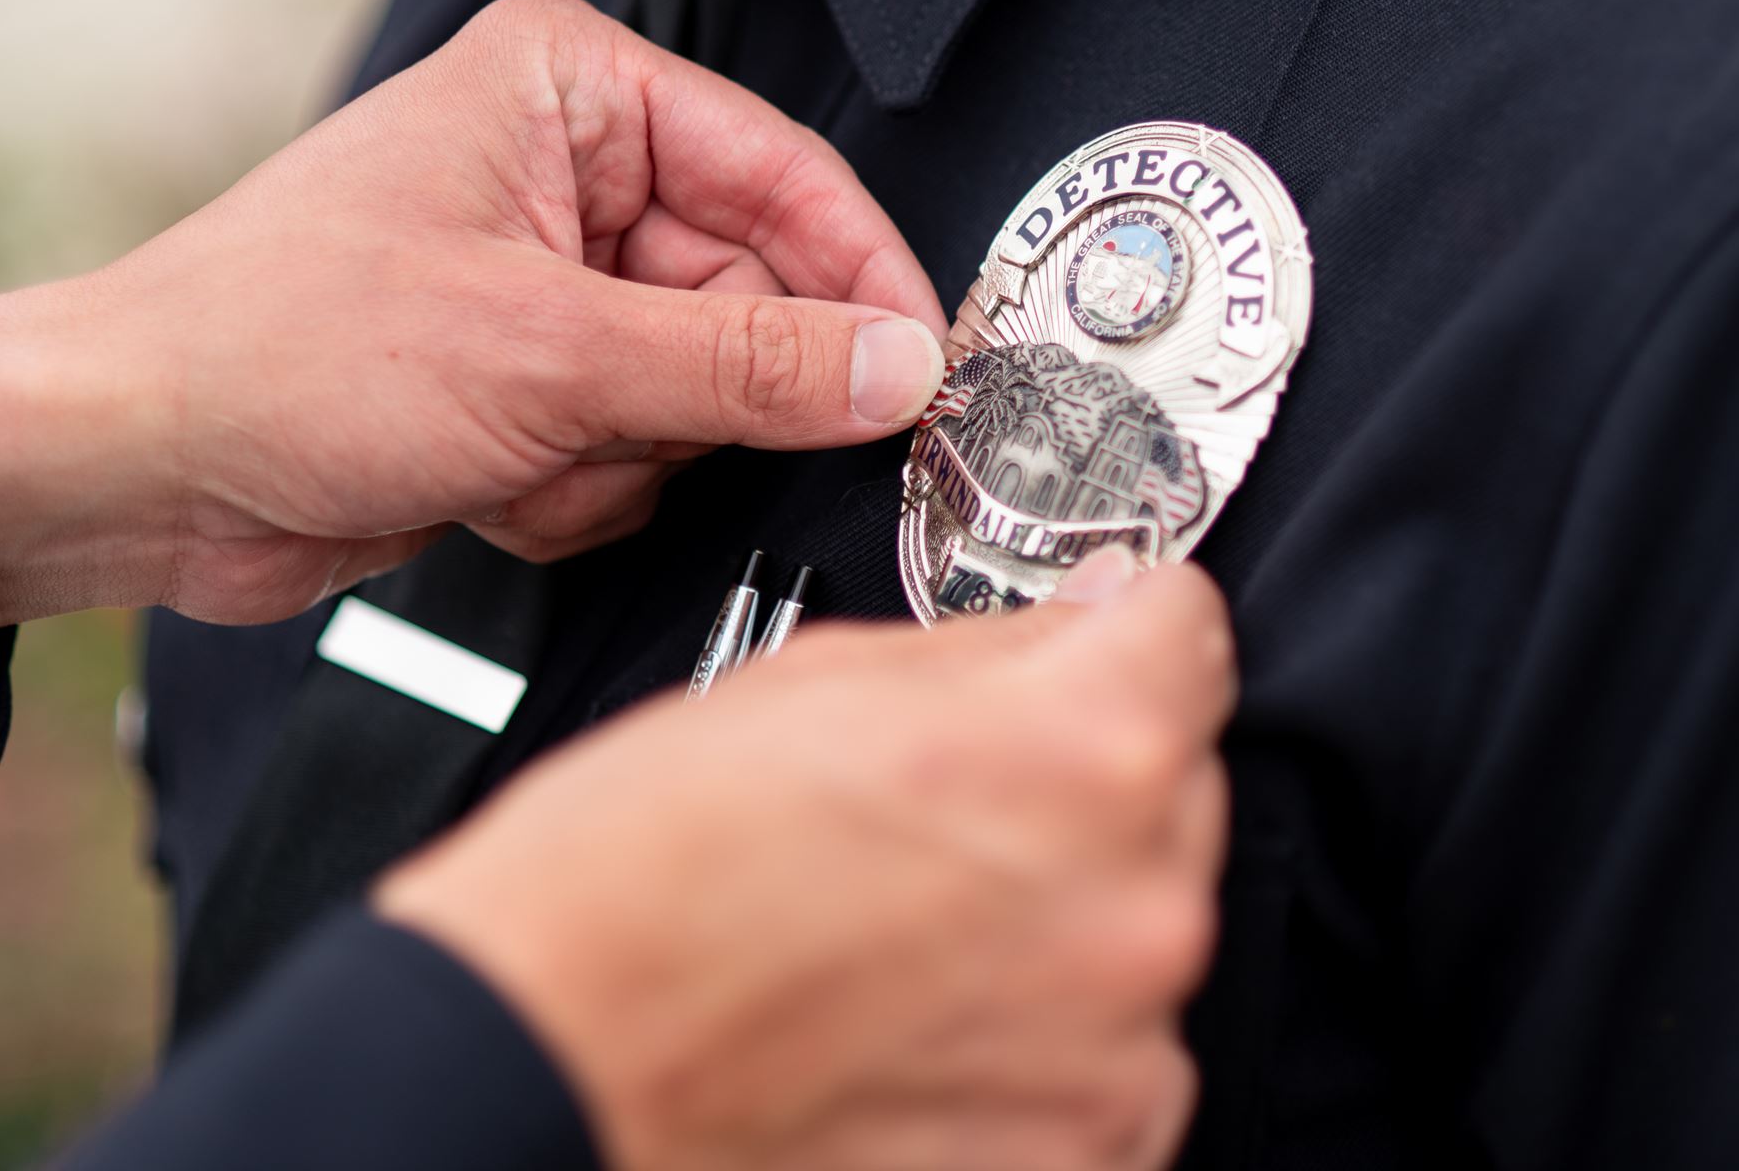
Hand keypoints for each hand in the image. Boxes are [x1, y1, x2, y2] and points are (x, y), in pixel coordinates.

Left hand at [0, 0, 947, 631]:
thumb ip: (748, 364)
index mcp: (576, 90)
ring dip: (623, 453)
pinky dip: (580, 487)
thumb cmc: (285, 350)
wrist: (129, 467)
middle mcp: (572, 170)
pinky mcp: (531, 378)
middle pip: (752, 295)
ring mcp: (553, 281)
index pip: (786, 176)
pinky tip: (486, 482)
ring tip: (518, 449)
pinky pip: (639, 448)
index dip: (861, 281)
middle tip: (639, 428)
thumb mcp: (550, 355)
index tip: (922, 372)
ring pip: (703, 392)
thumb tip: (899, 369)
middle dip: (695, 393)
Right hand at [377, 551, 1233, 1170]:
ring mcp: (1120, 1045)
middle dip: (1084, 778)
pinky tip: (929, 1014)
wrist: (549, 1065)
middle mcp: (1134, 900)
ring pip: (1143, 920)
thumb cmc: (640, 884)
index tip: (1099, 637)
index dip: (1127, 621)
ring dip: (1067, 911)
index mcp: (1084, 746)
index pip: (1189, 629)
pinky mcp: (1092, 1151)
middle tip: (950, 807)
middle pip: (1171, 782)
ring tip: (915, 925)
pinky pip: (1117, 1053)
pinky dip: (1049, 1034)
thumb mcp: (819, 678)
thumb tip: (1086, 622)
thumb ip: (998, 647)